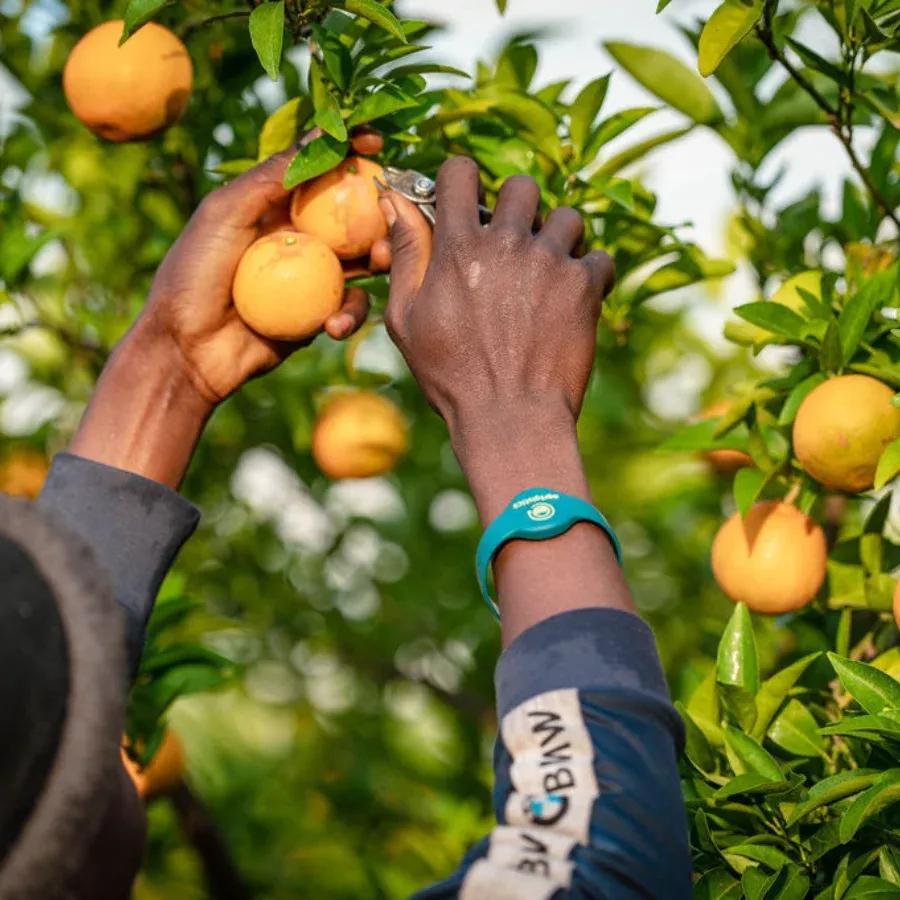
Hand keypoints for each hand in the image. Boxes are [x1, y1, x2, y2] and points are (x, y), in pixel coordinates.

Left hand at [67, 141, 378, 487]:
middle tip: (398, 208)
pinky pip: (349, 308)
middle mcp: (297, 238)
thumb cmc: (194, 274)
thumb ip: (270, 176)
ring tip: (381, 261)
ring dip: (379, 258)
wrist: (187, 349)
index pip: (318, 171)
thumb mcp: (225, 212)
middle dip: (381, 210)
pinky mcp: (318, 316)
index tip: (376, 142)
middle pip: (351, 216)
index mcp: (273, 207)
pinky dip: (349, 314)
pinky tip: (333, 324)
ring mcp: (311, 278)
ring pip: (361, 261)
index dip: (347, 152)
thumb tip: (322, 136)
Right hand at [379, 157, 627, 642]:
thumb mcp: (406, 321)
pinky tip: (573, 300)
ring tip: (547, 275)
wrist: (510, 418)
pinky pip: (599, 258)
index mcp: (459, 247)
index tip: (468, 202)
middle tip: (515, 242)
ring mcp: (550, 262)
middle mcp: (507, 243)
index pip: (460, 172)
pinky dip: (590, 274)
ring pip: (567, 217)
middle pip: (521, 184)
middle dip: (517, 207)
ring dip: (558, 239)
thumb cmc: (451, 376)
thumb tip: (396, 202)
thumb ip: (406, 256)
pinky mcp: (585, 287)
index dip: (463, 181)